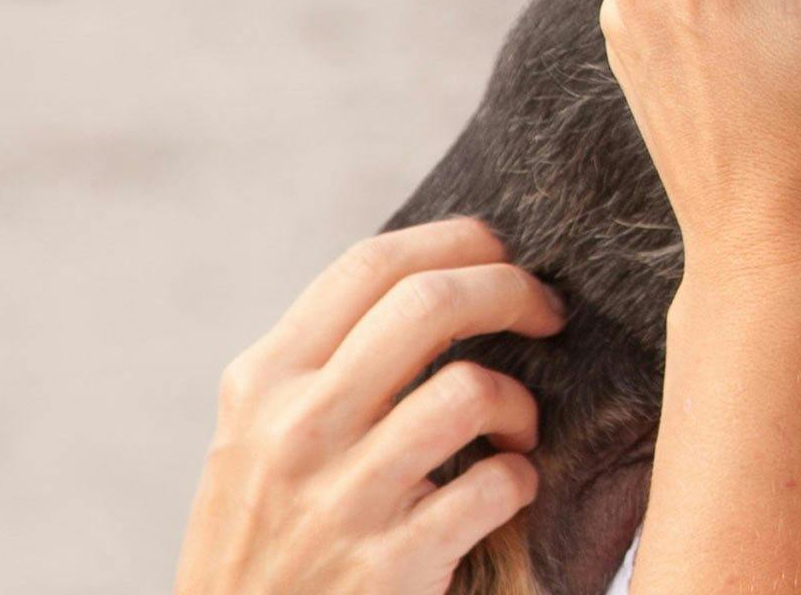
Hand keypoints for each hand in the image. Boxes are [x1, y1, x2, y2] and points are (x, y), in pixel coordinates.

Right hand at [174, 218, 565, 594]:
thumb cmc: (261, 542)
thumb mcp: (255, 439)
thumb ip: (317, 369)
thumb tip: (423, 288)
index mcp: (262, 380)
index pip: (368, 265)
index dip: (451, 239)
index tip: (497, 248)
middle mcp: (296, 426)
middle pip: (427, 303)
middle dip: (508, 289)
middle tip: (545, 309)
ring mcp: (343, 497)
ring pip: (469, 391)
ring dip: (518, 401)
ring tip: (517, 427)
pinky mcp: (390, 565)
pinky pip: (493, 487)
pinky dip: (519, 481)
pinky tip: (508, 489)